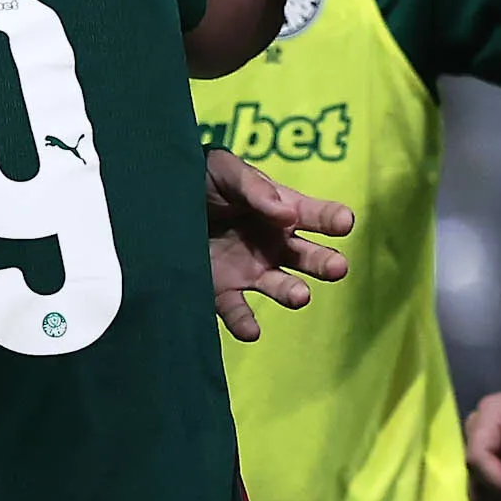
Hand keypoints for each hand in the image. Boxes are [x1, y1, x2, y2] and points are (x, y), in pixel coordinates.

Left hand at [206, 149, 353, 340]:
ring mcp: (249, 270)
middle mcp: (273, 244)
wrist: (156, 203)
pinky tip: (251, 330)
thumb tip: (286, 213)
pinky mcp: (221, 291)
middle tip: (337, 267)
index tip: (345, 222)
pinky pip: (237, 311)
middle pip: (307, 256)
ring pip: (280, 285)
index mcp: (280, 211)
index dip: (332, 218)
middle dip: (323, 262)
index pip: (315, 215)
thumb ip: (254, 188)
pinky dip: (245, 323)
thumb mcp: (224, 170)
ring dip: (292, 292)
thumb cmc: (200, 179)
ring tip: (300, 296)